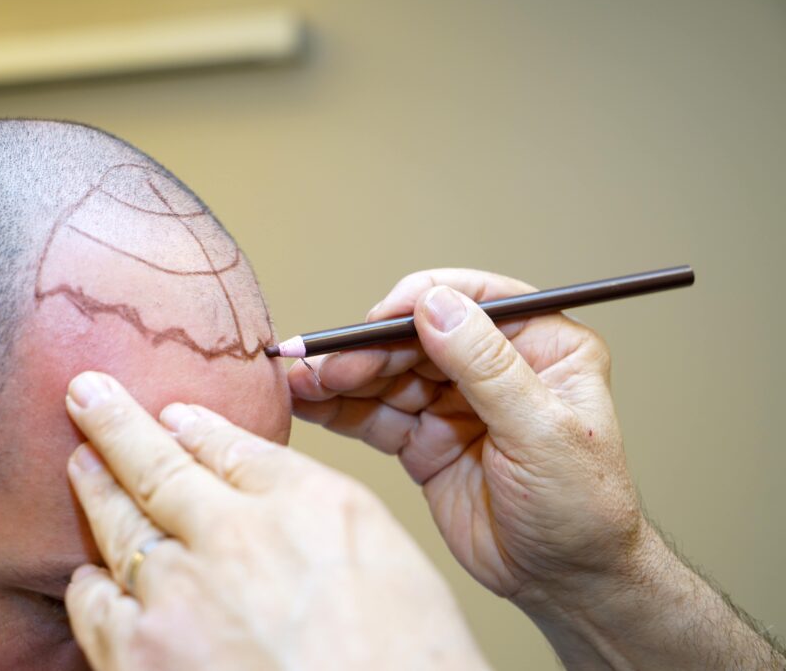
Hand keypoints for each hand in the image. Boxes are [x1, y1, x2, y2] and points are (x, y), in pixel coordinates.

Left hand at [62, 372, 488, 670]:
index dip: (195, 425)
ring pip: (118, 527)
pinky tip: (89, 573)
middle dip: (114, 425)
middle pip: (158, 467)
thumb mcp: (390, 555)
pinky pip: (96, 606)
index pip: (233, 447)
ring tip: (81, 465)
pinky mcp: (141, 659)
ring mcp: (179, 599)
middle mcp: (233, 539)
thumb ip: (316, 503)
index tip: (174, 413)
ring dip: (94, 488)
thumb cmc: (404, 660)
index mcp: (304, 505)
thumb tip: (257, 472)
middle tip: (86, 394)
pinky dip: (91, 582)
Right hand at [289, 269, 643, 613]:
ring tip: (301, 383)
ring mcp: (454, 402)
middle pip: (418, 337)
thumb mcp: (542, 432)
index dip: (419, 303)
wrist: (566, 584)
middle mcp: (494, 366)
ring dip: (342, 376)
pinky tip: (307, 402)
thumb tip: (435, 303)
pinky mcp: (424, 439)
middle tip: (324, 365)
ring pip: (388, 374)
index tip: (377, 320)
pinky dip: (339, 409)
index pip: (473, 300)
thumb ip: (487, 367)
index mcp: (542, 344)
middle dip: (368, 349)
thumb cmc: (582, 508)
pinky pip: (375, 415)